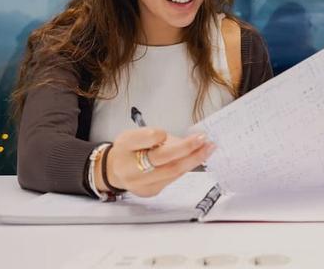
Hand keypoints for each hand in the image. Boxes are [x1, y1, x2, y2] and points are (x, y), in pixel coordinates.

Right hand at [100, 128, 215, 196]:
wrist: (115, 170)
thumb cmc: (129, 149)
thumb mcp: (136, 134)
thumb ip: (155, 136)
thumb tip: (186, 140)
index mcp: (125, 145)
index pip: (145, 138)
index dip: (158, 135)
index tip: (169, 131)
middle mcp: (130, 167)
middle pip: (163, 159)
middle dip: (187, 149)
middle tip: (204, 140)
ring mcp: (140, 183)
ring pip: (172, 171)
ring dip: (194, 159)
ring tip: (208, 148)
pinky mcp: (150, 191)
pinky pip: (172, 178)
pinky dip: (185, 167)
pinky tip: (196, 158)